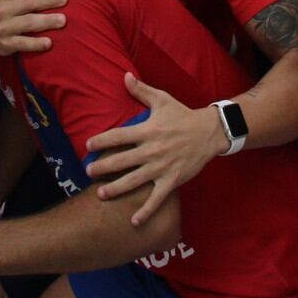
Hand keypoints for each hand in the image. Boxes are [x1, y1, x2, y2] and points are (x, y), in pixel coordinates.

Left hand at [84, 73, 220, 224]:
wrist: (209, 132)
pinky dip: (146, 211)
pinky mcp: (173, 180)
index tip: (88, 145)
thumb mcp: (163, 100)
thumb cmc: (182, 115)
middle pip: (122, 160)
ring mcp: (162, 167)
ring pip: (135, 180)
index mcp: (148, 130)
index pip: (119, 135)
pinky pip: (157, 199)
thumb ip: (141, 90)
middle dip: (103, 167)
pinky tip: (133, 222)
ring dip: (117, 188)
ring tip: (101, 195)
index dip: (101, 140)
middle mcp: (152, 150)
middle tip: (88, 172)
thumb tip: (124, 76)